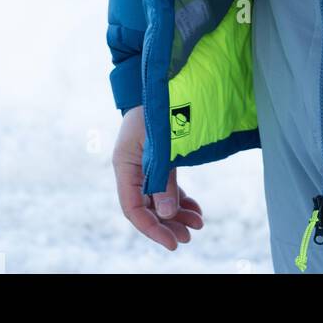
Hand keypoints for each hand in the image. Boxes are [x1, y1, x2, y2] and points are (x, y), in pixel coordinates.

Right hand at [112, 105, 204, 249]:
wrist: (162, 81)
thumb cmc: (158, 107)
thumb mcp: (161, 144)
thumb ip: (162, 179)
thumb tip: (167, 214)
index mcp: (125, 166)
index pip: (133, 208)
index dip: (152, 228)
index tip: (172, 242)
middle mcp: (132, 169)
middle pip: (147, 207)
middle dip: (168, 224)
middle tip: (189, 237)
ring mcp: (145, 165)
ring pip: (159, 199)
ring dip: (177, 213)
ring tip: (197, 225)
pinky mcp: (159, 159)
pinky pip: (167, 186)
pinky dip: (180, 198)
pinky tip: (195, 209)